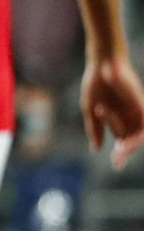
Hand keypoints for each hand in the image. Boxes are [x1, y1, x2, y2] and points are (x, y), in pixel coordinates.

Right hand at [82, 55, 143, 169]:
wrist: (102, 65)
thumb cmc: (96, 84)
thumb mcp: (90, 110)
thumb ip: (95, 129)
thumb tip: (96, 149)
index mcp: (118, 119)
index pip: (123, 140)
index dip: (121, 153)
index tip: (115, 165)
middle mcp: (130, 117)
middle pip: (132, 140)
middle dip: (125, 152)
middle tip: (117, 162)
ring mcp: (136, 111)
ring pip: (138, 134)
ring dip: (131, 145)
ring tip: (120, 153)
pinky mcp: (141, 105)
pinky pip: (143, 125)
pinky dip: (137, 135)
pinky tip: (126, 143)